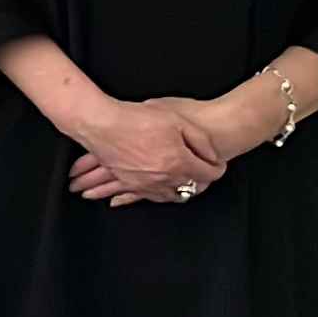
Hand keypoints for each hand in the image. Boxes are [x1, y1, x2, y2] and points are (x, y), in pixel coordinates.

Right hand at [67, 97, 223, 205]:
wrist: (100, 123)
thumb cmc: (135, 119)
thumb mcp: (176, 120)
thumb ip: (200, 140)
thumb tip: (211, 156)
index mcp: (179, 163)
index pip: (210, 174)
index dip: (217, 167)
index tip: (217, 162)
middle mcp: (164, 178)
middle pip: (193, 188)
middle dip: (202, 180)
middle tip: (203, 172)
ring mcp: (146, 184)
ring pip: (173, 196)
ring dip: (182, 190)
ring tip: (186, 181)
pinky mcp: (130, 184)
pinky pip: (152, 197)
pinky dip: (161, 195)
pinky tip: (163, 189)